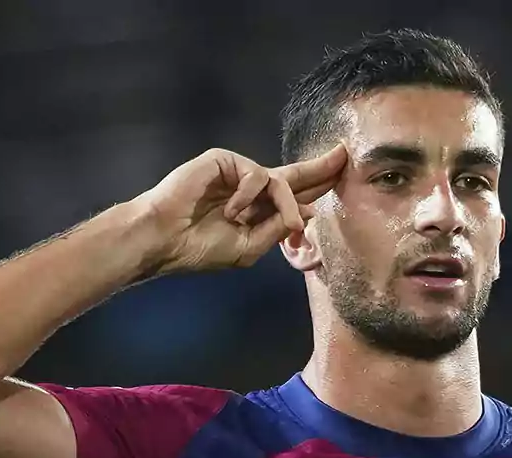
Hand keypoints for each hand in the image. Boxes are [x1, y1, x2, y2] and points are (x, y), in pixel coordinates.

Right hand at [134, 144, 346, 273]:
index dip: (320, 186)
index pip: (295, 195)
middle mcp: (251, 188)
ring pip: (280, 181)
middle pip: (294, 175)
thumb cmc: (200, 247)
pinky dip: (248, 196)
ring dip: (288, 206)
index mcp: (258, 210)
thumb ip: (277, 228)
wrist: (165, 239)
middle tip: (346, 155)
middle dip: (321, 168)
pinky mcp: (224, 161)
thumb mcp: (249, 247)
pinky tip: (231, 212)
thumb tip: (309, 212)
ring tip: (286, 227)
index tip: (343, 175)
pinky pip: (255, 175)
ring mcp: (237, 173)